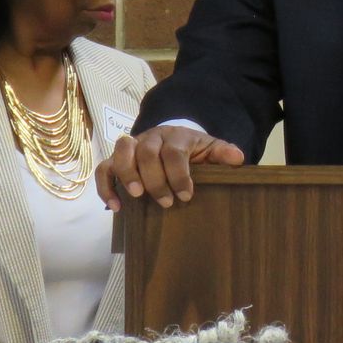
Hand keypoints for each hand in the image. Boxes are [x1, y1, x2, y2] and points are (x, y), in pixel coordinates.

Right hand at [95, 126, 244, 210]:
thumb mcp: (210, 149)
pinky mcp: (117, 159)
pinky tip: (114, 206)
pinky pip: (104, 168)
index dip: (179, 174)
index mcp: (176, 136)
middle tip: (166, 202)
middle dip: (155, 179)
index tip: (186, 195)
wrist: (172, 139)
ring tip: (137, 197)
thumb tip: (237, 159)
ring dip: (127, 175)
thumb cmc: (192, 150)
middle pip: (147, 152)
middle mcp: (151, 137)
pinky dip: (106, 186)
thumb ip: (222, 153)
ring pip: (121, 152)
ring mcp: (132, 146)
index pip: (174, 151)